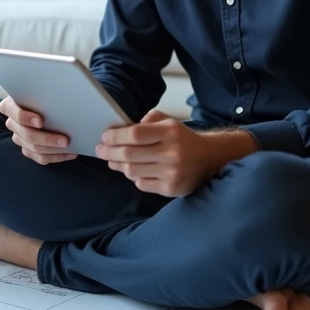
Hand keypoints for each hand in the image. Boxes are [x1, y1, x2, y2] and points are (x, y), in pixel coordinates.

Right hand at [0, 96, 76, 164]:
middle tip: (65, 140)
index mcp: (10, 106)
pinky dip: (56, 157)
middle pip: (27, 134)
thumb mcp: (40, 89)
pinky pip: (39, 158)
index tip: (41, 121)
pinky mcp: (27, 149)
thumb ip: (44, 91)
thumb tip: (61, 90)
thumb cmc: (42, 93)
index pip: (14, 112)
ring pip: (34, 148)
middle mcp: (12, 123)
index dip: (25, 118)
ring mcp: (19, 137)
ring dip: (54, 150)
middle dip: (47, 139)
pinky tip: (70, 154)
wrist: (44, 102)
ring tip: (70, 148)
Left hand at [97, 110, 255, 196]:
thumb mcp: (169, 122)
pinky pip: (142, 184)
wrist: (209, 159)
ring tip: (112, 160)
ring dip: (118, 165)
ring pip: (132, 171)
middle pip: (129, 154)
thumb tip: (121, 130)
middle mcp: (172, 152)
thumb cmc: (183, 139)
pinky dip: (134, 177)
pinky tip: (133, 171)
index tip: (105, 137)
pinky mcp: (171, 188)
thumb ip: (147, 121)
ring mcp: (172, 172)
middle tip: (100, 150)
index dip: (115, 136)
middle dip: (109, 152)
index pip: (135, 134)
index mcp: (171, 132)